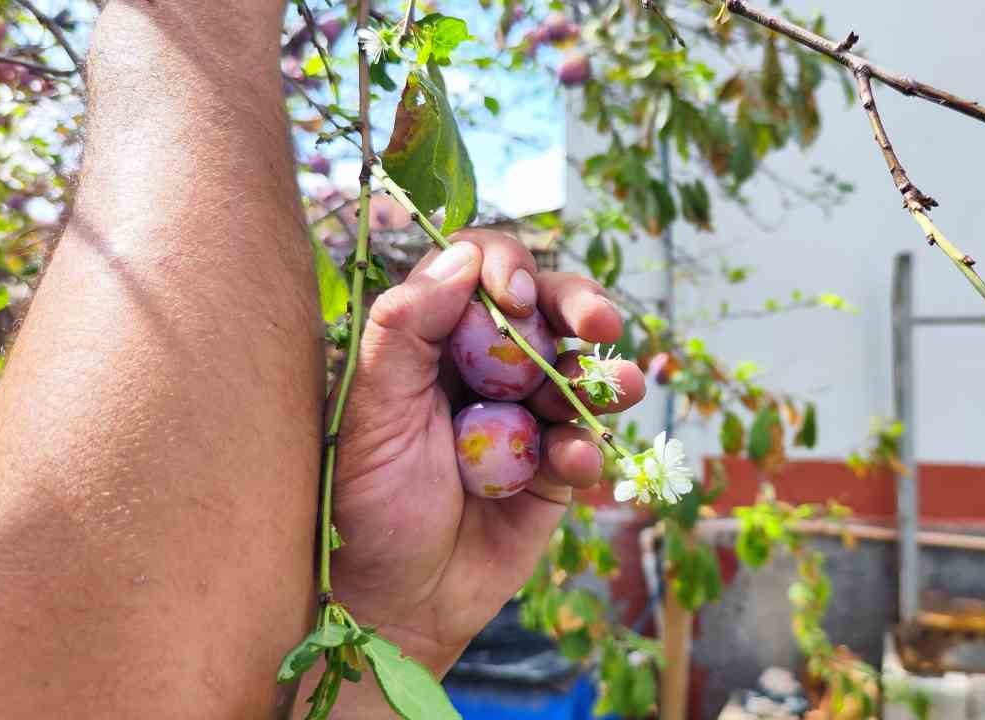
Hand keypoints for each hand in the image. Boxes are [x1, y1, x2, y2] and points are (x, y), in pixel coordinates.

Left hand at [323, 230, 645, 688]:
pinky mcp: (554, 468)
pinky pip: (585, 440)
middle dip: (578, 304)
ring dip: (604, 374)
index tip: (516, 300)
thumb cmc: (365, 508)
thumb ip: (405, 331)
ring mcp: (524, 416)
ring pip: (579, 369)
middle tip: (599, 322)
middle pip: (545, 308)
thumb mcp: (370, 414)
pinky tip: (572, 464)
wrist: (395, 606)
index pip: (477, 273)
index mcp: (432, 343)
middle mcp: (482, 368)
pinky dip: (587, 446)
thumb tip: (462, 259)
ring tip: (619, 389)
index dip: (506, 269)